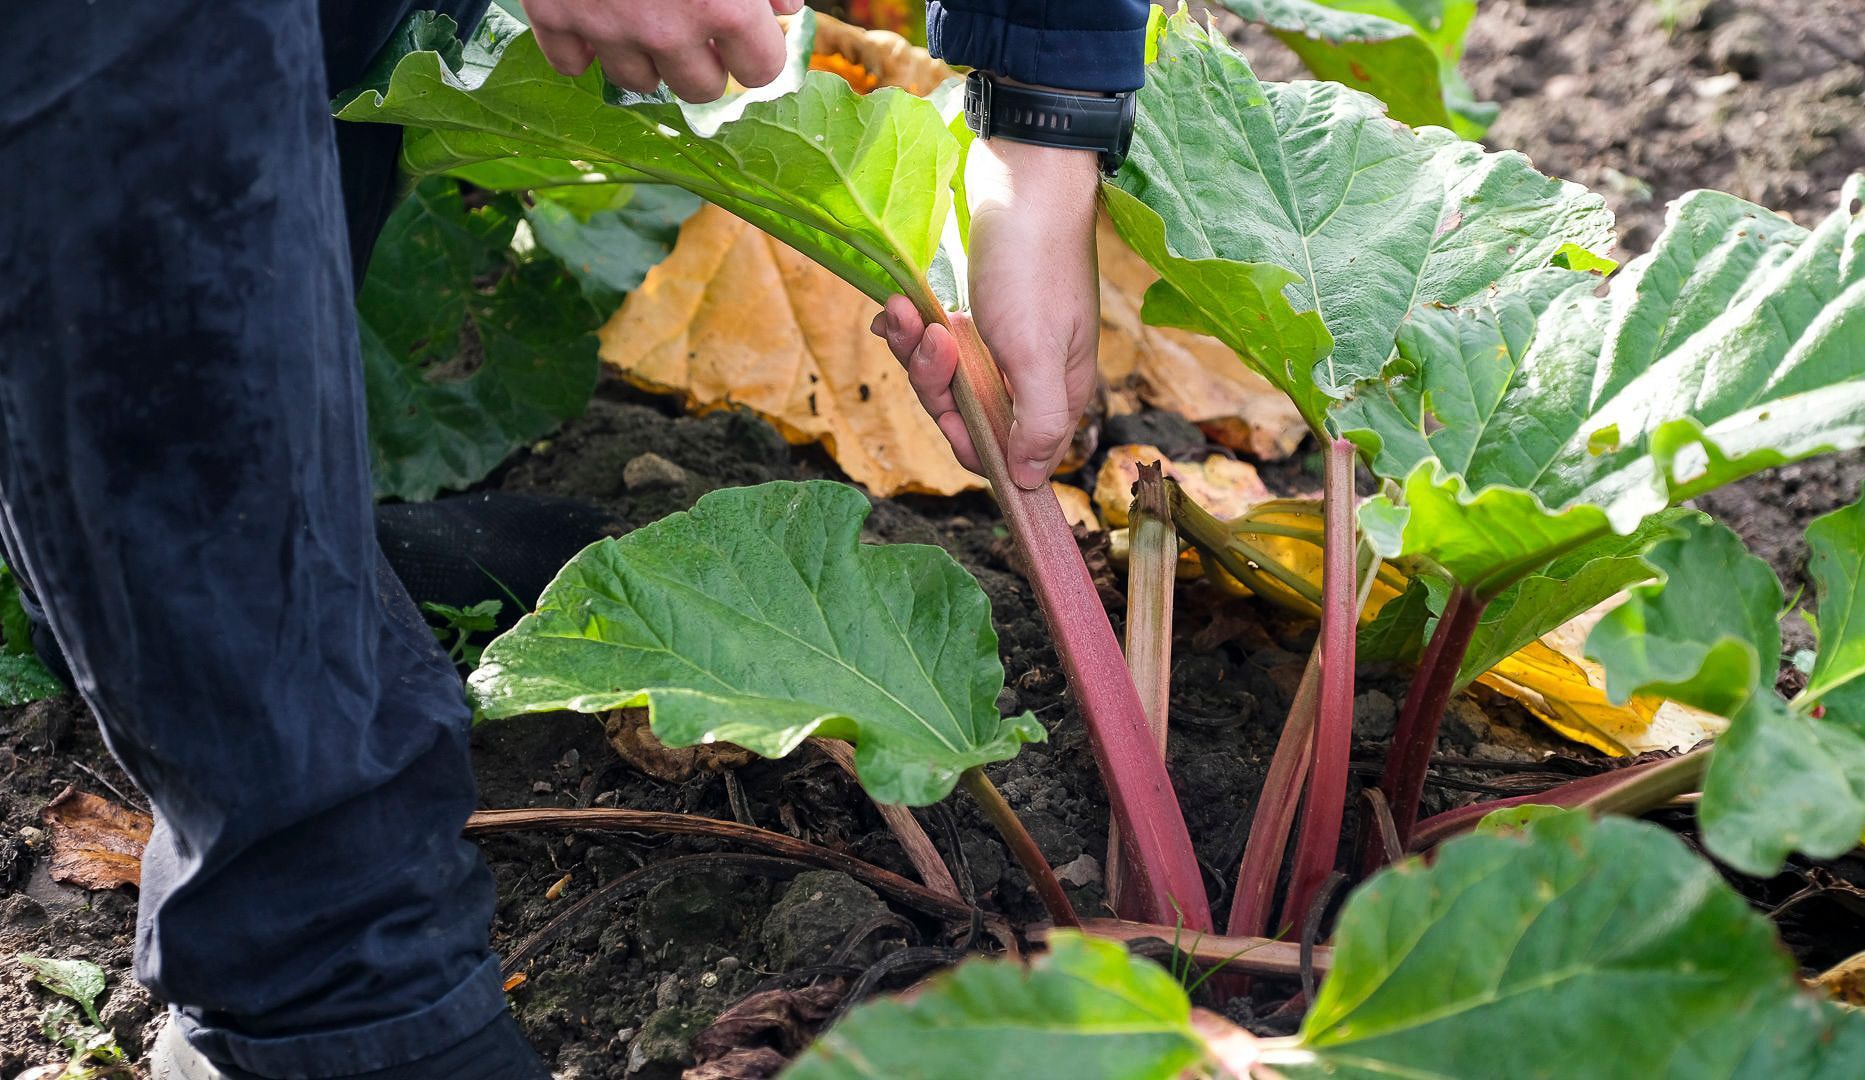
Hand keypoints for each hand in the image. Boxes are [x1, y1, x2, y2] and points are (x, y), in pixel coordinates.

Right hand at [522, 0, 803, 102]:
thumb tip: (784, 6)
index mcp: (723, 5)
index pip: (760, 70)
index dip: (756, 53)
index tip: (746, 37)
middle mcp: (667, 30)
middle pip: (699, 89)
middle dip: (703, 64)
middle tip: (695, 29)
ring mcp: (607, 28)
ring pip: (637, 81)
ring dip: (646, 58)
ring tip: (644, 19)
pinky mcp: (554, 15)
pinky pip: (571, 63)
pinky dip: (582, 48)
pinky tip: (595, 17)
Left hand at [871, 139, 1101, 488]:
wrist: (1025, 175)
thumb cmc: (1034, 263)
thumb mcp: (1037, 353)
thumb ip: (1038, 422)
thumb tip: (1030, 482)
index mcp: (1057, 392)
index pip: (1008, 453)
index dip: (969, 441)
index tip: (948, 408)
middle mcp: (1031, 374)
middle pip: (967, 415)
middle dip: (934, 383)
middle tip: (929, 337)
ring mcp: (1002, 342)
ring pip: (944, 377)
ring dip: (917, 349)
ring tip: (906, 310)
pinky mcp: (979, 311)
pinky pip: (933, 343)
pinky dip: (911, 329)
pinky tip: (899, 307)